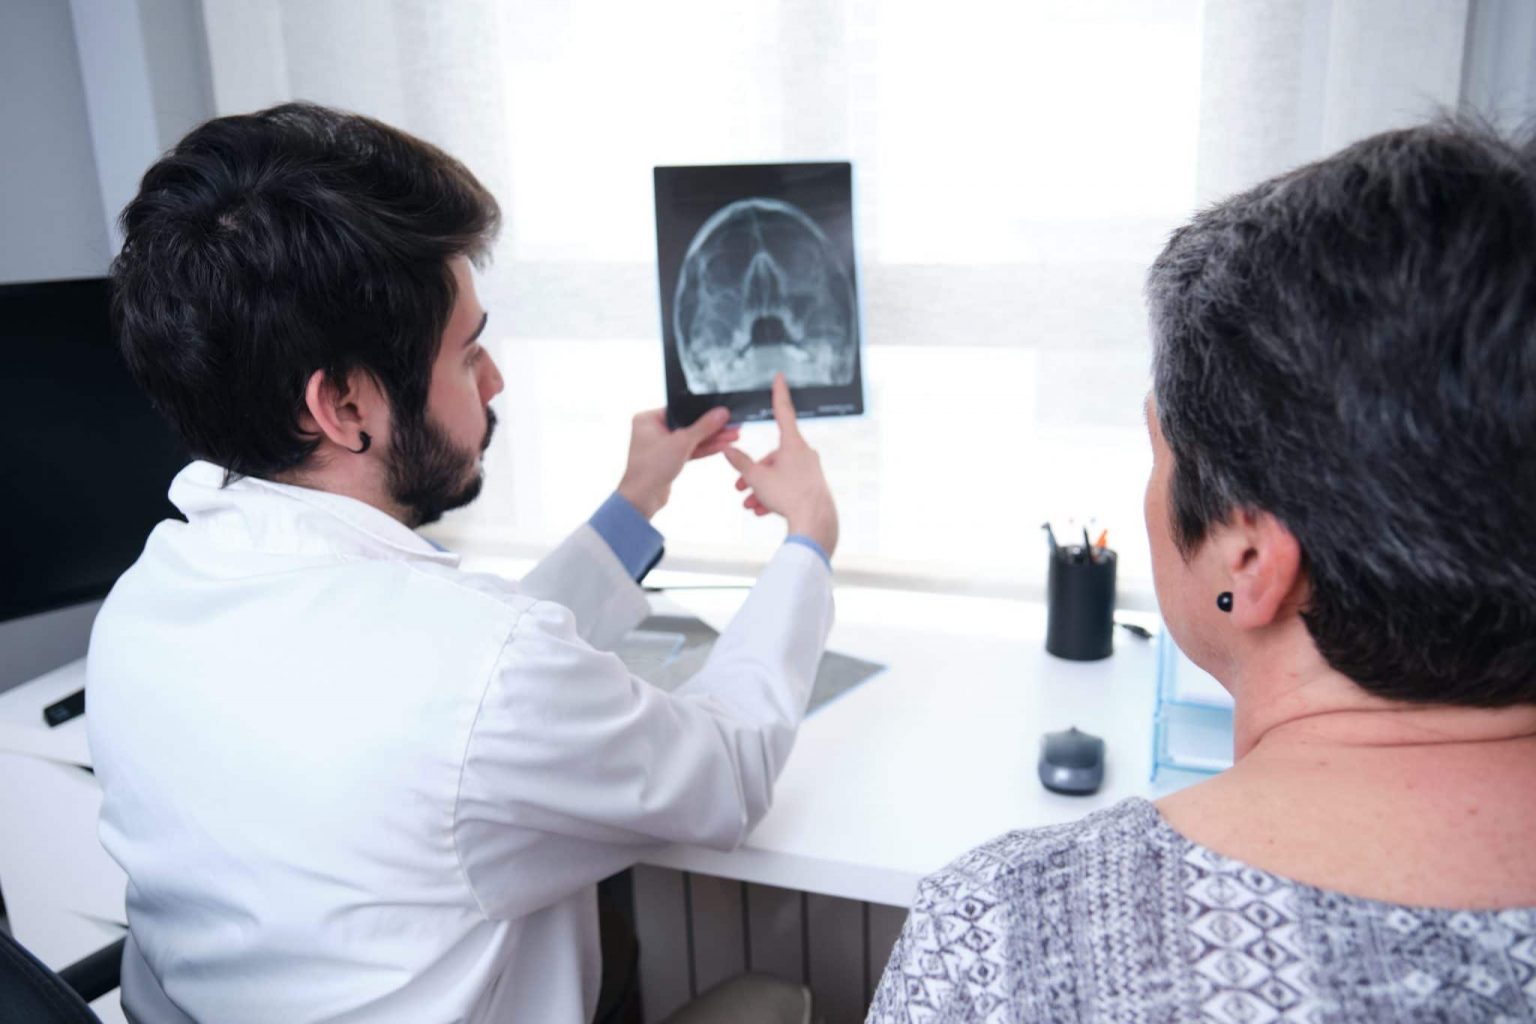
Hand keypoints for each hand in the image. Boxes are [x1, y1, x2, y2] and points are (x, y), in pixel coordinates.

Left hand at [617, 407, 738, 518]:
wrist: (642, 499)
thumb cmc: (650, 469)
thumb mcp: (681, 443)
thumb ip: (703, 427)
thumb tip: (720, 413)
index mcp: (648, 419)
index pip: (681, 410)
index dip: (702, 410)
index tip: (721, 411)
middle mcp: (653, 430)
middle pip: (688, 424)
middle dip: (711, 427)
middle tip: (732, 425)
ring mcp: (661, 445)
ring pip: (691, 438)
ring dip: (711, 439)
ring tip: (733, 436)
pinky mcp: (669, 459)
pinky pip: (689, 450)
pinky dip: (704, 449)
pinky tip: (722, 446)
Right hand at [722, 374, 838, 557]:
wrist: (815, 523)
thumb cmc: (789, 496)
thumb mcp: (757, 478)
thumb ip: (740, 462)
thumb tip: (729, 450)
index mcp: (793, 444)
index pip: (783, 411)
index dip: (778, 393)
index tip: (780, 377)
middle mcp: (804, 453)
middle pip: (773, 456)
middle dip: (754, 473)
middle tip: (740, 488)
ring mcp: (810, 470)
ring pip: (779, 475)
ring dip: (761, 489)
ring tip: (750, 505)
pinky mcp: (813, 486)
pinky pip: (789, 487)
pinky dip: (774, 496)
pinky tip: (762, 511)